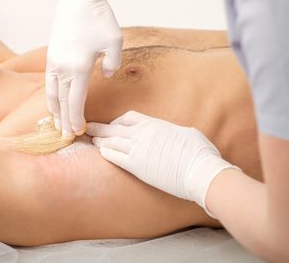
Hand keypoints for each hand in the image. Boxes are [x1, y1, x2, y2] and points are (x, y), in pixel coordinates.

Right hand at [46, 0, 121, 136]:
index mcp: (80, 68)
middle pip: (62, 102)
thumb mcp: (115, 41)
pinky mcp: (51, 55)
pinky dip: (50, 96)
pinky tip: (53, 102)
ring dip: (54, 111)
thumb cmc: (99, 18)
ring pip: (51, 94)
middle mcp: (63, 68)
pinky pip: (48, 82)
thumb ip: (112, 64)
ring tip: (57, 124)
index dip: (76, 119)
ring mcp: (54, 62)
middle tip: (67, 136)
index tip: (78, 131)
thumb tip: (105, 75)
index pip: (75, 102)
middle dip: (64, 121)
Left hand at [86, 110, 238, 216]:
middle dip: (100, 127)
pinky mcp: (136, 166)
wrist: (200, 171)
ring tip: (91, 140)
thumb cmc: (199, 153)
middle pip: (114, 127)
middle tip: (88, 127)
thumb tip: (172, 134)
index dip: (118, 121)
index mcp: (154, 124)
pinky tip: (100, 152)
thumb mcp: (186, 133)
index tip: (113, 125)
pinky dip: (105, 152)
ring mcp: (138, 149)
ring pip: (111, 141)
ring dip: (99, 140)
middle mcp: (142, 134)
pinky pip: (114, 156)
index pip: (128, 117)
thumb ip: (172, 131)